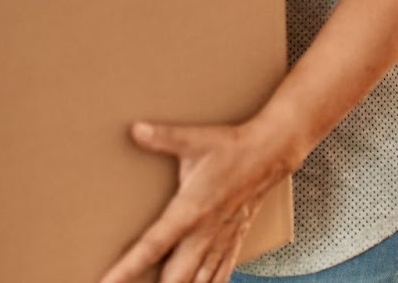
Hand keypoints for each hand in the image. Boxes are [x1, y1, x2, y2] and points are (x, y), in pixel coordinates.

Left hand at [98, 118, 296, 282]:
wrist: (270, 154)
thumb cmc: (231, 147)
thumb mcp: (194, 139)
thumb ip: (163, 137)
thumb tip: (136, 130)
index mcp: (190, 211)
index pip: (152, 247)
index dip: (127, 269)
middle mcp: (205, 234)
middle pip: (174, 279)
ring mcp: (220, 242)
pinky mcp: (233, 242)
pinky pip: (219, 276)